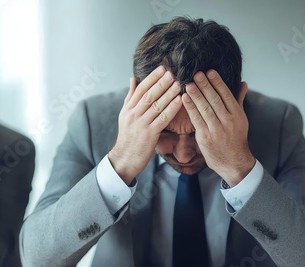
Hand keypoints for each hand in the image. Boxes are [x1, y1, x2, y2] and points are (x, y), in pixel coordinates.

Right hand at [108, 66, 182, 184]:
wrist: (125, 158)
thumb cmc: (128, 137)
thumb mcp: (125, 115)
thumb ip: (131, 97)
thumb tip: (133, 79)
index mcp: (128, 109)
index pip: (140, 89)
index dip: (152, 78)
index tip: (162, 69)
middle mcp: (134, 114)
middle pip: (149, 95)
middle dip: (161, 83)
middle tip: (172, 73)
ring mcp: (141, 124)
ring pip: (156, 105)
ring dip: (168, 94)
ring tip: (178, 84)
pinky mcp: (150, 134)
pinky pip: (163, 118)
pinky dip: (171, 109)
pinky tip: (179, 101)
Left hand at [182, 70, 253, 185]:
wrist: (234, 162)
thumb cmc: (236, 139)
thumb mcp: (241, 119)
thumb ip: (239, 100)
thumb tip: (243, 83)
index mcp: (237, 114)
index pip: (226, 95)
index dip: (217, 82)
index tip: (210, 71)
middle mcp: (228, 121)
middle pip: (215, 100)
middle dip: (205, 86)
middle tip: (196, 73)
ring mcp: (216, 130)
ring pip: (205, 109)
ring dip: (196, 95)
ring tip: (188, 83)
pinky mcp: (206, 137)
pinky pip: (197, 120)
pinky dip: (190, 108)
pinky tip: (184, 99)